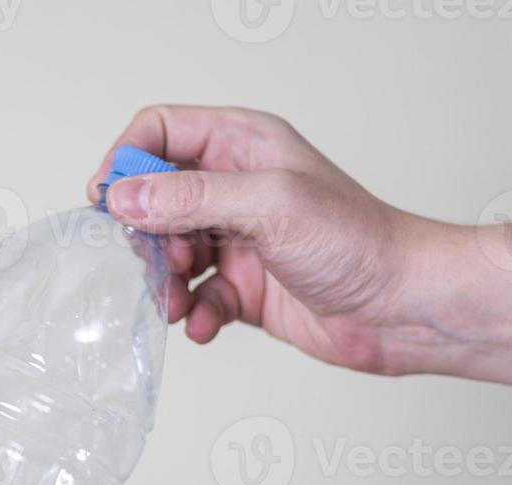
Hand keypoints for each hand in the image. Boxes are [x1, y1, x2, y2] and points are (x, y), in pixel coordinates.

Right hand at [87, 105, 443, 374]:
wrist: (403, 308)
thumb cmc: (359, 242)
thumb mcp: (268, 205)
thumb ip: (190, 197)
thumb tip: (124, 196)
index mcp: (243, 144)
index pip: (160, 132)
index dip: (126, 162)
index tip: (109, 202)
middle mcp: (237, 187)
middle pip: (155, 199)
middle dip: (145, 235)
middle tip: (154, 262)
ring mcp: (240, 239)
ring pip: (170, 253)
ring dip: (164, 282)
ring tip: (175, 303)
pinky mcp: (245, 288)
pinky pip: (197, 297)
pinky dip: (194, 314)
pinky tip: (206, 324)